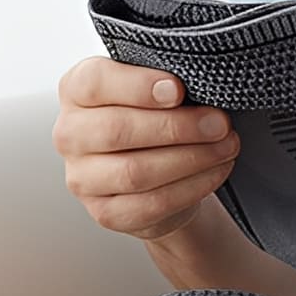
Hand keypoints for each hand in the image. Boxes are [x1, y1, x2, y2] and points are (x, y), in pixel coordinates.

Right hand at [53, 57, 239, 240]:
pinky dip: (191, 187)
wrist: (152, 176)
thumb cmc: (149, 122)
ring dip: (191, 159)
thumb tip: (196, 84)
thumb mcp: (150, 92)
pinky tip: (214, 172)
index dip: (137, 86)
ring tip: (225, 147)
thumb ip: (161, 83)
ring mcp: (83, 178)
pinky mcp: (105, 212)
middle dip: (177, 127)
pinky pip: (152, 203)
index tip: (178, 89)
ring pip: (136, 171)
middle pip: (118, 130)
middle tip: (218, 123)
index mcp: (75, 92)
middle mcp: (70, 134)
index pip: (94, 83)